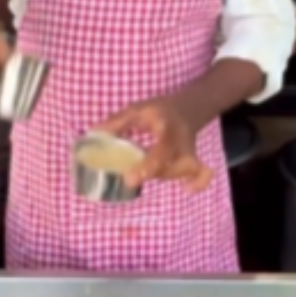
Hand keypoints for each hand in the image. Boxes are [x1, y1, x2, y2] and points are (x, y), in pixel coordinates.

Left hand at [94, 97, 212, 191]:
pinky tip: (186, 188)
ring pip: (179, 172)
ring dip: (160, 176)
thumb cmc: (159, 110)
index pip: (160, 154)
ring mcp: (191, 154)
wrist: (188, 108)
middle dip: (151, 173)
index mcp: (167, 130)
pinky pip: (201, 175)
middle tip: (131, 177)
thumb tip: (94, 133)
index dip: (146, 168)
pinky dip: (197, 183)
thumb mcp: (137, 110)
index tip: (129, 179)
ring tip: (143, 171)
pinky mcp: (195, 161)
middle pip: (170, 168)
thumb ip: (117, 122)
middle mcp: (182, 145)